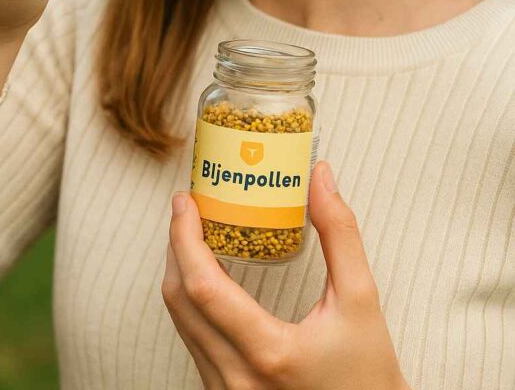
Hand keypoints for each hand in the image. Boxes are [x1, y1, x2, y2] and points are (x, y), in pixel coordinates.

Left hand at [162, 159, 410, 389]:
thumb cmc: (369, 374)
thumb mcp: (361, 301)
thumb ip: (339, 233)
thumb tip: (319, 176)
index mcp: (270, 351)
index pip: (203, 287)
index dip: (184, 238)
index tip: (185, 201)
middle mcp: (237, 378)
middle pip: (180, 302)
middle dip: (176, 247)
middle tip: (186, 209)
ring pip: (181, 324)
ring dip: (180, 274)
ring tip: (193, 235)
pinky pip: (193, 344)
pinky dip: (192, 305)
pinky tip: (206, 279)